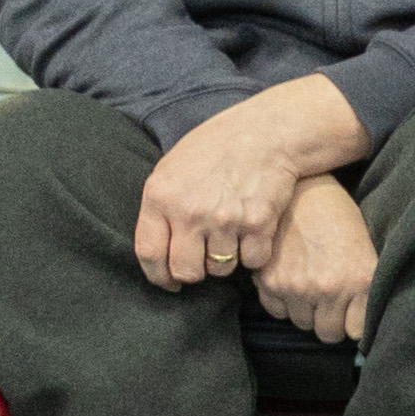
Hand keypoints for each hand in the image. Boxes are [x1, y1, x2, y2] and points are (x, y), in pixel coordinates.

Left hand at [134, 79, 370, 291]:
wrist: (265, 133)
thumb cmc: (215, 148)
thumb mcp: (172, 169)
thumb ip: (160, 206)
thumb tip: (158, 249)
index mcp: (160, 196)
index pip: (149, 254)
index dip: (159, 276)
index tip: (168, 281)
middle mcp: (190, 211)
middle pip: (186, 271)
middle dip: (194, 273)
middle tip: (202, 262)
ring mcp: (226, 219)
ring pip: (221, 269)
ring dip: (225, 261)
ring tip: (230, 240)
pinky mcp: (259, 224)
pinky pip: (252, 260)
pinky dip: (254, 254)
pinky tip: (253, 235)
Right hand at [257, 176, 376, 343]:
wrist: (301, 188)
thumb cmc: (339, 217)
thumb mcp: (366, 250)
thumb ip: (364, 290)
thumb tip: (358, 327)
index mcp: (360, 282)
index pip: (356, 333)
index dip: (352, 324)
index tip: (351, 315)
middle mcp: (329, 289)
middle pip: (327, 333)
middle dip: (330, 321)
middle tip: (329, 301)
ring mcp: (296, 287)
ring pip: (302, 323)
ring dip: (306, 311)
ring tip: (309, 284)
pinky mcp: (268, 281)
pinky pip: (277, 311)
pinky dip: (283, 301)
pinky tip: (289, 279)